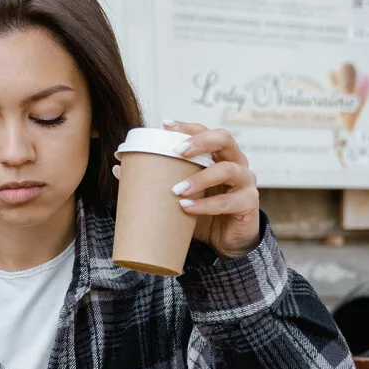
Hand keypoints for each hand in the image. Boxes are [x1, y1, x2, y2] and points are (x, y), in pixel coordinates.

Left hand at [113, 121, 260, 259]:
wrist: (228, 243)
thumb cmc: (205, 213)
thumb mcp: (181, 196)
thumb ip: (158, 181)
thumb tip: (119, 168)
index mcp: (219, 155)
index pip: (206, 131)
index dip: (188, 127)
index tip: (165, 126)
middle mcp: (236, 163)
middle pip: (224, 139)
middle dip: (200, 141)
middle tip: (177, 151)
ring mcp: (246, 182)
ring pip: (228, 169)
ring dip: (200, 177)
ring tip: (177, 189)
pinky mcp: (249, 204)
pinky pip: (228, 201)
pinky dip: (206, 205)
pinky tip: (186, 208)